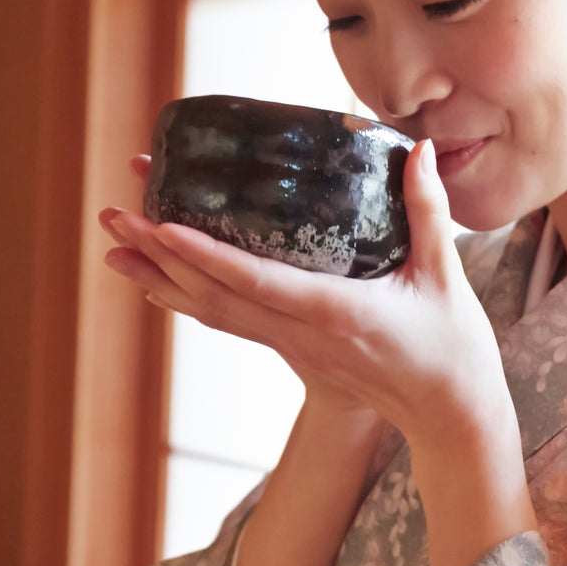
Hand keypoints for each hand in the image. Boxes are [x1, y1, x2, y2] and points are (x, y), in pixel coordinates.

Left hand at [99, 141, 509, 446]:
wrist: (448, 414)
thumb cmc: (452, 347)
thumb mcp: (444, 275)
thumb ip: (427, 209)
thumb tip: (419, 150)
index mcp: (337, 312)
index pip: (255, 281)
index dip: (204, 254)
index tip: (162, 226)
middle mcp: (303, 332)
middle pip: (213, 295)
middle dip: (158, 254)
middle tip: (115, 215)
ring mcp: (294, 344)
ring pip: (210, 312)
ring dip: (159, 277)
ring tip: (114, 245)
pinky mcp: (293, 348)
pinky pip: (228, 322)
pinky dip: (187, 299)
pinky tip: (158, 281)